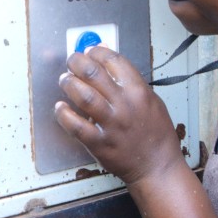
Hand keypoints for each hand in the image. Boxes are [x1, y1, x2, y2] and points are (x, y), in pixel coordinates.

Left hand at [54, 46, 183, 185]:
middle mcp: (124, 105)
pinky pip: (76, 126)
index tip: (90, 52)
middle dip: (77, 62)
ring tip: (65, 80)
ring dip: (69, 83)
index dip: (97, 52)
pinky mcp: (99, 143)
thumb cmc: (156, 134)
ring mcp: (111, 125)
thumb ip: (131, 82)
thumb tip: (110, 63)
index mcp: (139, 92)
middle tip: (72, 62)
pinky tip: (60, 107)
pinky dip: (64, 114)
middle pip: (93, 73)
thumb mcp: (151, 101)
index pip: (114, 61)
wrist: (157, 166)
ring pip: (83, 96)